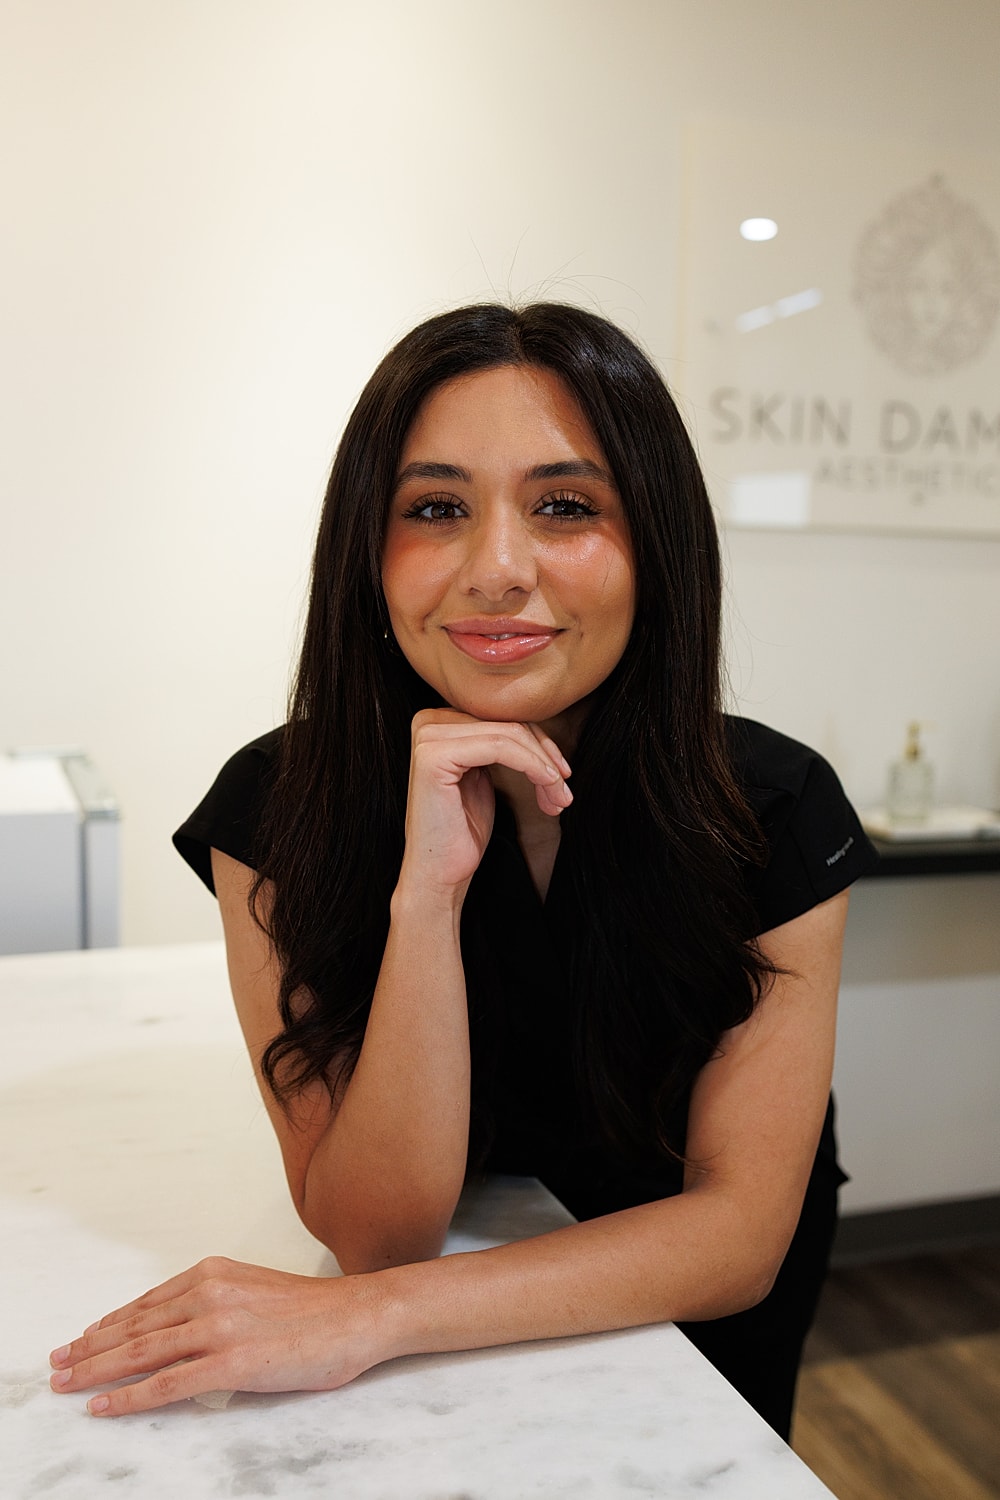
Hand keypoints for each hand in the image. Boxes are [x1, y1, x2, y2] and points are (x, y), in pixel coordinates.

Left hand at [49, 1257, 383, 1416]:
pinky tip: (104, 1405)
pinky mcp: (232, 1363)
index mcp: (214, 1273)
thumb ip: (217, 1303)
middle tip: (57, 1364)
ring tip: (66, 1385)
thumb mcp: (254, 1290)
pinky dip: (129, 1396)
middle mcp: (209, 1293)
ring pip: (141, 1353)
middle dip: (89, 1348)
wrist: (357, 1316)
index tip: (83, 1337)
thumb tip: (183, 1332)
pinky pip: (167, 1384)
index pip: (147, 1303)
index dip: (110, 1323)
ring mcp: (218, 1328)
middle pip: (134, 1327)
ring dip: (95, 1370)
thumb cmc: (314, 1311)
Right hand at [400, 709, 571, 893]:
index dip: (540, 744)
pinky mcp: (434, 755)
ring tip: (559, 797)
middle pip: (507, 722)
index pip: (502, 718)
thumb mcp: (484, 778)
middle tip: (564, 792)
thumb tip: (540, 733)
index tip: (562, 775)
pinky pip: (500, 747)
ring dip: (544, 765)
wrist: (438, 872)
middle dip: (545, 756)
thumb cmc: (462, 831)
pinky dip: (532, 765)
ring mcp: (428, 736)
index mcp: (437, 723)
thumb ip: (499, 747)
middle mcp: (428, 722)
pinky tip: (547, 785)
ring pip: (509, 734)